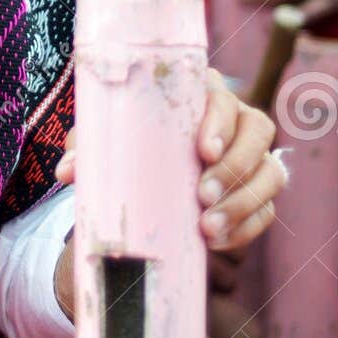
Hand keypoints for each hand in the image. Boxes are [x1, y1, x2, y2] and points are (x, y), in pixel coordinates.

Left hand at [55, 71, 285, 254]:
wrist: (145, 190)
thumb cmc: (128, 152)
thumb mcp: (106, 148)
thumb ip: (88, 151)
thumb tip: (66, 170)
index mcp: (200, 97)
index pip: (223, 96)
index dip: (220, 121)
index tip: (204, 150)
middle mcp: (235, 121)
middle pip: (258, 130)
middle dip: (235, 165)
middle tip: (202, 195)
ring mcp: (253, 158)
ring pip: (271, 172)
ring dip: (243, 200)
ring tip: (208, 228)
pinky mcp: (258, 195)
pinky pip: (267, 209)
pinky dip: (246, 227)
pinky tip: (217, 241)